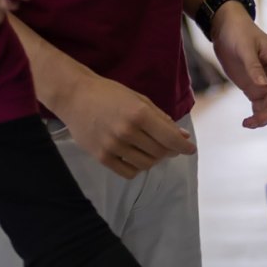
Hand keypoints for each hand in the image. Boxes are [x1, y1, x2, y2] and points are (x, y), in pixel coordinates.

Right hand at [46, 67, 196, 179]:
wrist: (75, 96)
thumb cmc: (110, 94)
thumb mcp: (139, 99)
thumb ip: (162, 119)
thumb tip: (183, 137)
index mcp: (139, 114)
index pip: (170, 138)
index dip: (184, 147)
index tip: (191, 149)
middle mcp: (127, 131)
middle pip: (160, 152)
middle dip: (169, 151)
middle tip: (168, 145)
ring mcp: (113, 146)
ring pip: (146, 164)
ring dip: (154, 159)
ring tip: (151, 149)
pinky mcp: (101, 157)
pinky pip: (128, 172)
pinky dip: (138, 167)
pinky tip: (137, 156)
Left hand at [211, 4, 266, 128]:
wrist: (225, 29)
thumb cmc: (238, 32)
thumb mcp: (245, 47)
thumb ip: (253, 66)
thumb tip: (263, 86)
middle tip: (257, 119)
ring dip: (266, 118)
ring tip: (248, 123)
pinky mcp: (255, 89)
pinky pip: (261, 107)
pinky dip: (257, 117)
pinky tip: (246, 122)